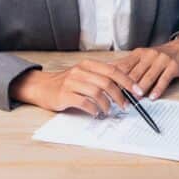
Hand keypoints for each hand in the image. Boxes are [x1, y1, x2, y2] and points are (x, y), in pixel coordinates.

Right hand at [9, 59, 141, 115]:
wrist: (42, 87)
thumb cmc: (66, 83)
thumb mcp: (84, 74)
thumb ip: (101, 77)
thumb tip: (124, 86)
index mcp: (88, 64)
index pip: (113, 70)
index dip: (127, 81)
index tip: (137, 92)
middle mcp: (80, 71)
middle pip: (107, 82)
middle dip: (120, 96)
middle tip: (125, 106)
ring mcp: (72, 82)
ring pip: (97, 93)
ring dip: (107, 105)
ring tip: (108, 111)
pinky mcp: (65, 95)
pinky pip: (84, 103)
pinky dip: (94, 109)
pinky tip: (96, 113)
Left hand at [113, 38, 178, 99]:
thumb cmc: (158, 56)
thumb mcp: (141, 56)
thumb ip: (128, 65)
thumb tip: (110, 73)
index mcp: (139, 53)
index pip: (125, 66)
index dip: (117, 78)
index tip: (112, 89)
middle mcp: (149, 55)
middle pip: (136, 73)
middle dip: (128, 86)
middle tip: (122, 97)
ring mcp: (162, 60)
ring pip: (149, 76)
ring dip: (142, 88)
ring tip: (136, 98)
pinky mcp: (172, 67)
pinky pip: (164, 79)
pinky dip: (158, 89)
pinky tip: (153, 97)